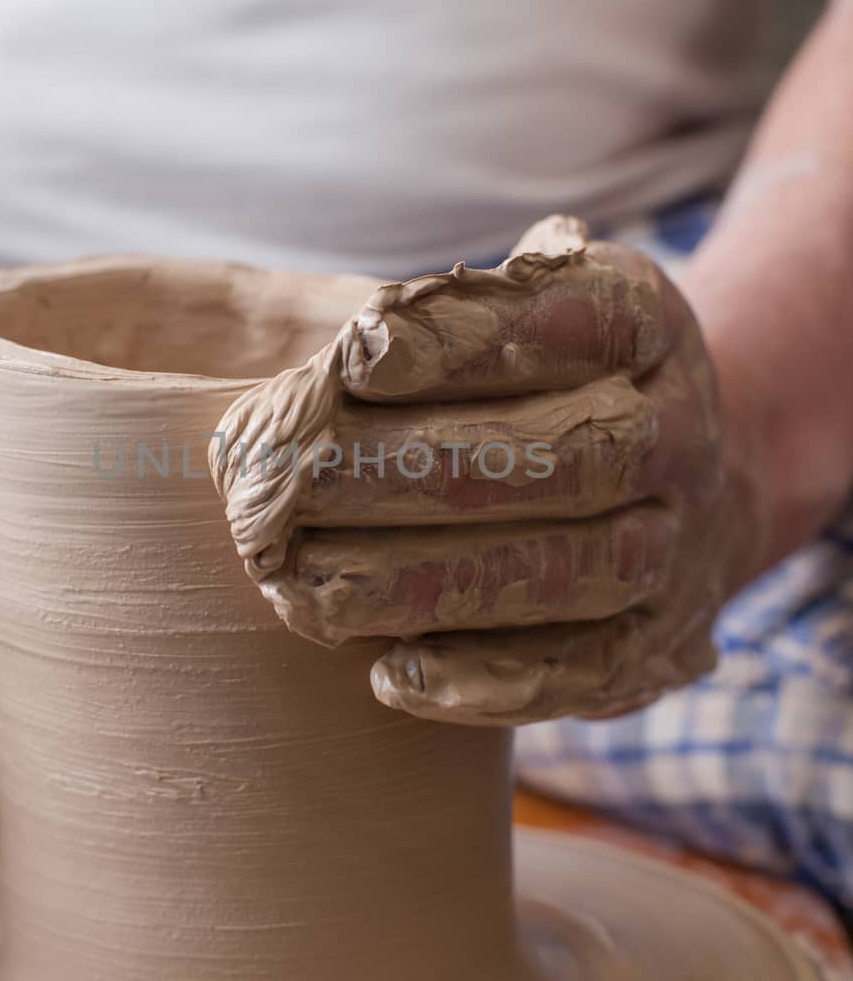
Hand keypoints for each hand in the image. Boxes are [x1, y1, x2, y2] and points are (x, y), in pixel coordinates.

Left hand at [211, 216, 765, 725]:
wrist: (683, 487)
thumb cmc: (552, 378)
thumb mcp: (530, 300)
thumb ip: (459, 306)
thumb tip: (359, 343)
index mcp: (651, 324)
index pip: (579, 318)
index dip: (466, 340)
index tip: (353, 357)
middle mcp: (682, 434)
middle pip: (570, 455)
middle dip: (419, 469)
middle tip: (297, 481)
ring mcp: (680, 546)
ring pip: (571, 571)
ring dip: (432, 584)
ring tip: (311, 587)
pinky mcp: (658, 645)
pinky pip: (586, 673)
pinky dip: (488, 680)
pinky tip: (390, 673)